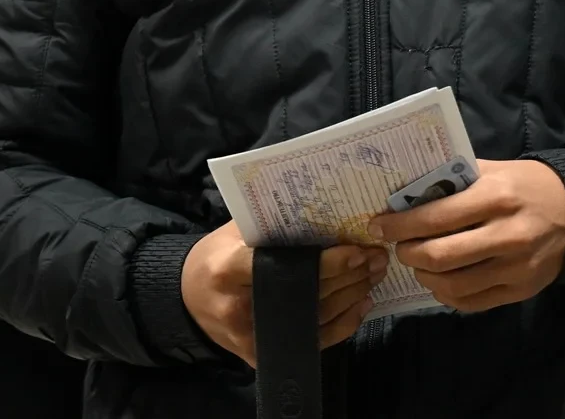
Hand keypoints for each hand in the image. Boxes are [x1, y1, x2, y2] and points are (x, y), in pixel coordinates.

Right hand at [180, 221, 388, 366]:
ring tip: (374, 274)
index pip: (287, 267)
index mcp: (230, 269)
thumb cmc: (216, 256)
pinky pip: (312, 340)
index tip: (357, 250)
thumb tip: (328, 211)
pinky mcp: (263, 354)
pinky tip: (361, 304)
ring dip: (352, 296)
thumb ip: (273, 225)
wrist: (188, 297)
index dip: (327, 262)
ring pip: (316, 317)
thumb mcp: (236, 232)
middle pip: (309, 293)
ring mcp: (253, 336)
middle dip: (349, 276)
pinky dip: (342, 324)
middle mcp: (241, 307)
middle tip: (377, 258)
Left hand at [369, 159, 564, 312]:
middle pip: (439, 255)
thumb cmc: (526, 184)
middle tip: (400, 246)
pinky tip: (441, 280)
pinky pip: (471, 302)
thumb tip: (406, 193)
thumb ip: (454, 180)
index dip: (400, 224)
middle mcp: (506, 235)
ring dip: (424, 276)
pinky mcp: (520, 290)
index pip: (436, 217)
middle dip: (408, 252)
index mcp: (496, 197)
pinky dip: (447, 294)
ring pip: (452, 284)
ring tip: (418, 263)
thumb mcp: (493, 170)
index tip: (379, 224)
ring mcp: (515, 268)